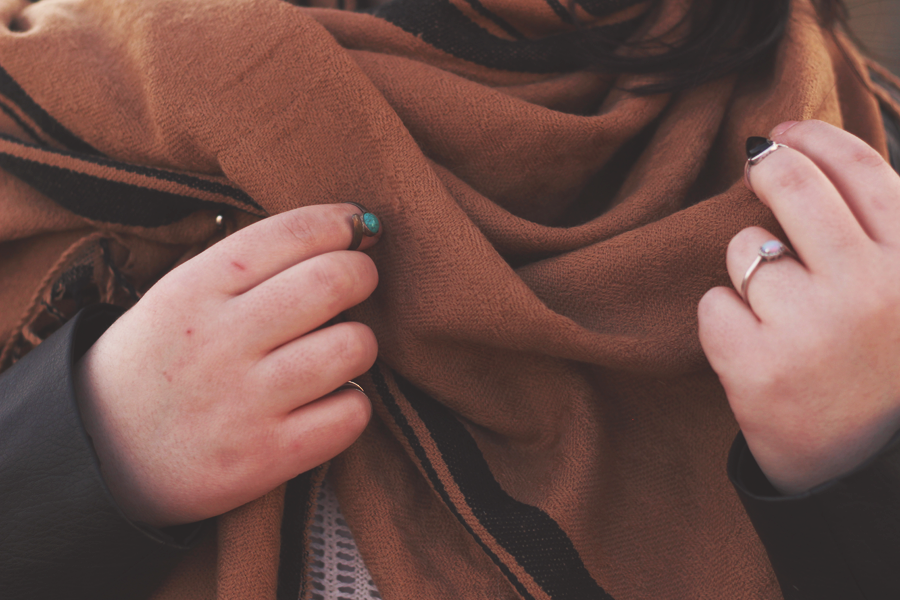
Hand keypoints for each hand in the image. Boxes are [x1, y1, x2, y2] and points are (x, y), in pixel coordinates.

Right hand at [74, 204, 379, 526]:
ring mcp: (244, 402)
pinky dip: (352, 405)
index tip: (358, 228)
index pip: (294, 233)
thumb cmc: (164, 360)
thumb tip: (350, 228)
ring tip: (337, 351)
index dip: (343, 222)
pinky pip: (351, 414)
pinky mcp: (267, 457)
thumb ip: (254, 263)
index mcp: (195, 288)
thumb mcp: (181, 294)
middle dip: (362, 275)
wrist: (104, 454)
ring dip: (359, 344)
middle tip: (357, 285)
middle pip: (334, 281)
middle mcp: (220, 340)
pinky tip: (327, 402)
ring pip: (353, 347)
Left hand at [698, 120, 899, 493]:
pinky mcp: (759, 367)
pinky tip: (755, 349)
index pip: (862, 171)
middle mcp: (870, 288)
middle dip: (766, 165)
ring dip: (749, 270)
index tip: (787, 130)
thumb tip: (813, 157)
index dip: (816, 140)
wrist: (866, 468)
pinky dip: (723, 322)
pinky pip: (712, 305)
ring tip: (781, 315)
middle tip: (757, 162)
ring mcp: (812, 328)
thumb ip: (879, 234)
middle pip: (792, 188)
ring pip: (744, 250)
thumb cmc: (879, 369)